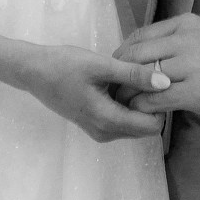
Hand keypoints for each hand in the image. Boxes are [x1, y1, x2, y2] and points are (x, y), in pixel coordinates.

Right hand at [25, 45, 171, 144]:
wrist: (34, 72)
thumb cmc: (65, 65)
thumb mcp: (101, 66)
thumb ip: (134, 75)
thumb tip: (166, 82)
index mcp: (108, 121)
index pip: (152, 126)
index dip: (160, 104)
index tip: (157, 82)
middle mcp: (106, 133)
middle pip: (146, 127)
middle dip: (152, 105)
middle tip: (145, 77)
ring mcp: (100, 131)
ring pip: (135, 124)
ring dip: (139, 104)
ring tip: (132, 78)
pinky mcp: (95, 125)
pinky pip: (123, 121)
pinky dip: (127, 105)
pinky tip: (120, 84)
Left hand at [114, 16, 199, 126]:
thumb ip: (179, 40)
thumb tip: (150, 52)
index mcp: (185, 25)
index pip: (140, 36)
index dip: (122, 54)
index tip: (116, 68)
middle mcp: (185, 41)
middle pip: (135, 55)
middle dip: (118, 73)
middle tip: (111, 88)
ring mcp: (190, 67)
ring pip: (142, 78)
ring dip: (126, 93)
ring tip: (121, 103)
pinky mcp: (196, 93)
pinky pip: (156, 99)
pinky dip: (142, 107)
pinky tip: (139, 113)